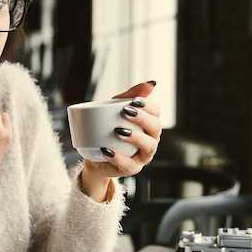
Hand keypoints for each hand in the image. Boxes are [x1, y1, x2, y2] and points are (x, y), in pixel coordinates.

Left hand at [81, 81, 161, 200]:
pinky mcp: (131, 168)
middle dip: (143, 118)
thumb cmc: (109, 128)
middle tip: (126, 111)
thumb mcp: (115, 109)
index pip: (156, 112)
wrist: (94, 154)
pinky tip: (106, 149)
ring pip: (149, 147)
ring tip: (118, 131)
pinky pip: (129, 165)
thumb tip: (151, 83)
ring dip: (135, 137)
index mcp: (149, 123)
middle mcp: (151, 139)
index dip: (148, 106)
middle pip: (156, 127)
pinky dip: (118, 157)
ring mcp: (143, 155)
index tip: (134, 101)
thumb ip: (129, 95)